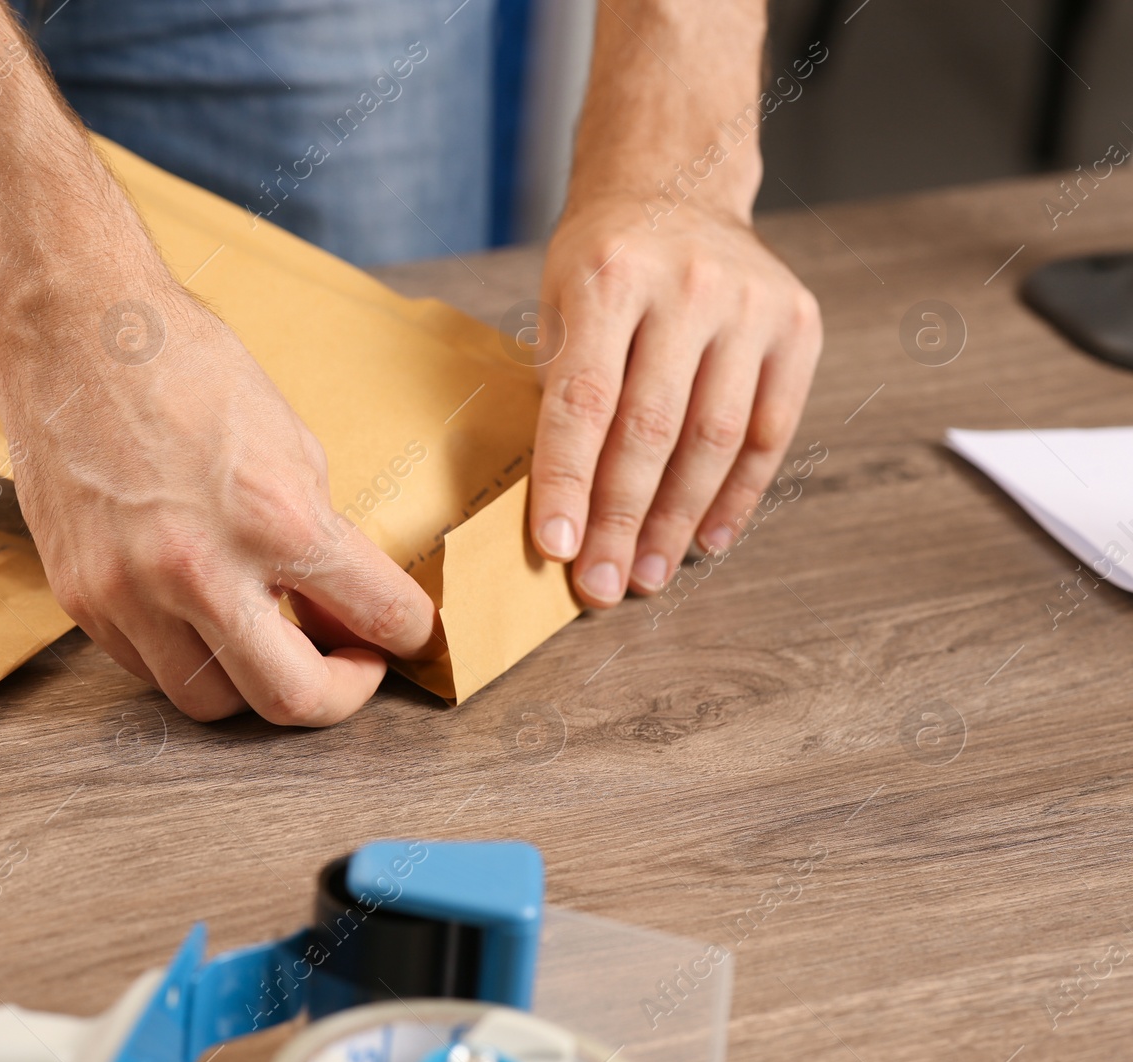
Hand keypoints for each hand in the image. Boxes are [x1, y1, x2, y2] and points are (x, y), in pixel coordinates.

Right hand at [0, 282, 439, 725]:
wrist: (72, 332)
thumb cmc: (186, 369)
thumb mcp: (291, 444)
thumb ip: (321, 536)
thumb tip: (342, 609)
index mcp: (275, 519)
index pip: (376, 615)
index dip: (410, 636)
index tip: (406, 637)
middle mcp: (201, 570)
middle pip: (291, 700)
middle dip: (337, 693)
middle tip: (346, 663)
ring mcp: (132, 593)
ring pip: (211, 703)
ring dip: (251, 682)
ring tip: (265, 635)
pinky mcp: (82, 598)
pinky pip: (148, 668)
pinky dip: (186, 655)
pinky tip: (199, 612)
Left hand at [528, 195, 821, 605]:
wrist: (678, 184)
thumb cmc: (602, 260)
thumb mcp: (556, 302)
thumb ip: (560, 388)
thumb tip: (561, 504)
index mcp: (609, 276)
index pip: (585, 400)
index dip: (569, 482)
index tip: (557, 548)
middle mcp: (688, 286)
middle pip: (653, 430)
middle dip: (622, 519)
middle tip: (602, 585)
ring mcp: (752, 304)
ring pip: (716, 440)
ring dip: (679, 521)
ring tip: (647, 573)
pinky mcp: (798, 324)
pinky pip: (769, 431)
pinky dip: (738, 495)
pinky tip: (708, 539)